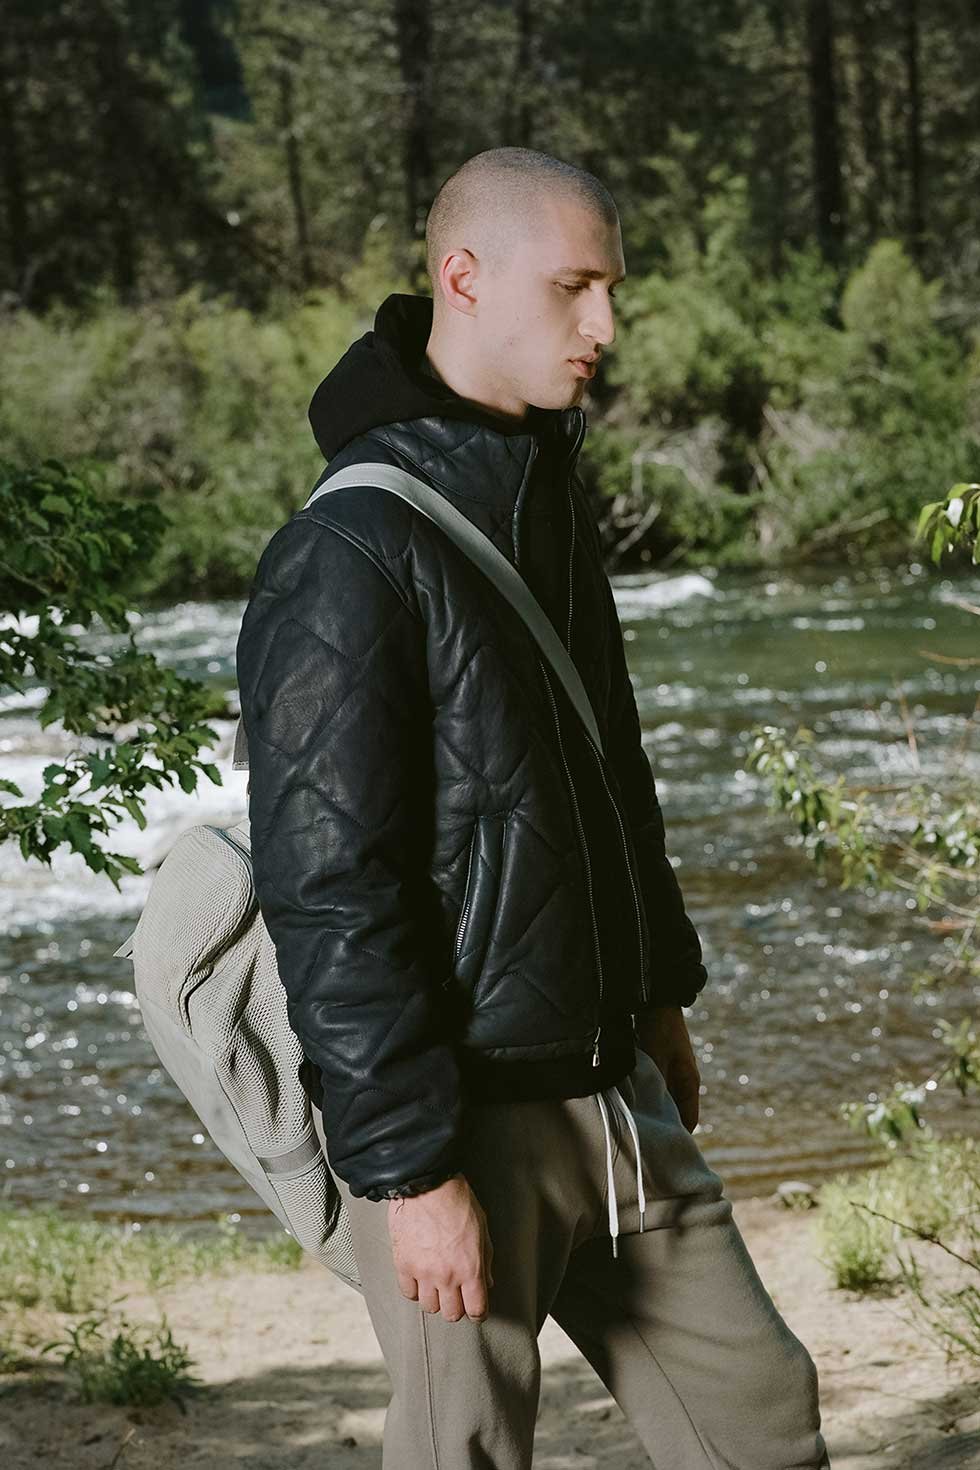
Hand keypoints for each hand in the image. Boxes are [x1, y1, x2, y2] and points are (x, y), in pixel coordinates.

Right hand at [387, 1174, 494, 1323]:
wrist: (427, 1184)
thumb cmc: (457, 1202)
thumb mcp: (482, 1230)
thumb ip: (485, 1261)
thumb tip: (486, 1282)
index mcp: (470, 1269)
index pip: (476, 1310)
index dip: (478, 1311)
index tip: (476, 1307)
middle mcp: (446, 1277)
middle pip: (452, 1314)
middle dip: (457, 1307)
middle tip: (457, 1296)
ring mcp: (423, 1273)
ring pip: (429, 1307)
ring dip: (435, 1299)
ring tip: (437, 1286)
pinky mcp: (403, 1264)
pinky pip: (408, 1293)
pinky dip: (415, 1290)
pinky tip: (420, 1279)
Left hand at [634, 1005, 700, 1131]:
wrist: (655, 998)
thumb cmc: (659, 1027)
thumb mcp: (656, 1058)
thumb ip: (655, 1085)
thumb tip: (648, 1113)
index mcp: (689, 1083)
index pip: (688, 1122)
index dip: (676, 1137)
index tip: (659, 1150)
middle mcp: (682, 1081)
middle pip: (674, 1114)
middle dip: (659, 1126)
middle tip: (640, 1140)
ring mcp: (670, 1074)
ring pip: (661, 1102)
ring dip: (649, 1110)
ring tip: (631, 1123)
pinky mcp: (657, 1066)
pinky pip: (652, 1089)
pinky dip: (642, 1096)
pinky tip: (626, 1100)